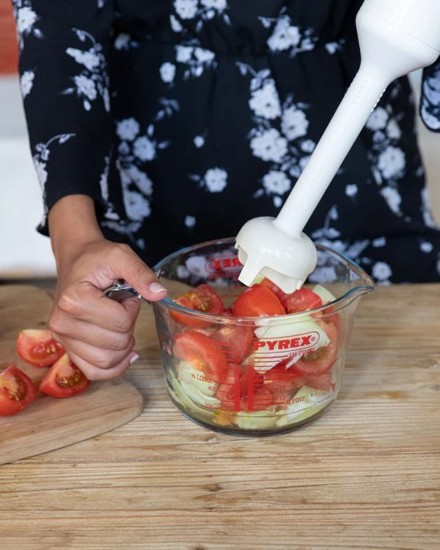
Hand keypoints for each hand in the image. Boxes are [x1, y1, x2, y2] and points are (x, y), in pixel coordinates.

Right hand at [47, 195, 166, 379]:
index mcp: (73, 299)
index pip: (120, 322)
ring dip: (123, 347)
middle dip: (129, 327)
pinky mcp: (67, 349)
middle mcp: (62, 322)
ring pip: (106, 362)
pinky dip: (114, 367)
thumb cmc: (97, 259)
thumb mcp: (121, 256)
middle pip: (115, 344)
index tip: (124, 296)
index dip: (131, 309)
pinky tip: (125, 353)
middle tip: (121, 309)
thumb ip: (141, 273)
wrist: (76, 260)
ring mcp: (62, 338)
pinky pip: (94, 372)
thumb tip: (160, 294)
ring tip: (119, 325)